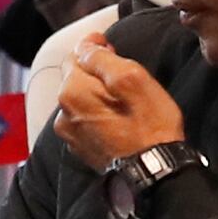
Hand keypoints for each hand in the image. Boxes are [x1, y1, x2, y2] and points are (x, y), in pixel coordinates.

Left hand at [52, 48, 185, 172]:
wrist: (155, 173)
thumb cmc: (150, 125)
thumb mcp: (134, 80)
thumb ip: (103, 59)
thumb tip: (85, 46)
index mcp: (72, 92)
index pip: (76, 54)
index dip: (95, 46)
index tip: (113, 45)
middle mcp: (63, 113)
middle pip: (75, 77)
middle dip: (94, 69)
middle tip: (122, 71)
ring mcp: (70, 134)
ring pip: (79, 99)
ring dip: (94, 92)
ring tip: (120, 97)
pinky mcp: (80, 148)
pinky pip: (84, 119)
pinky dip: (95, 111)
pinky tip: (115, 116)